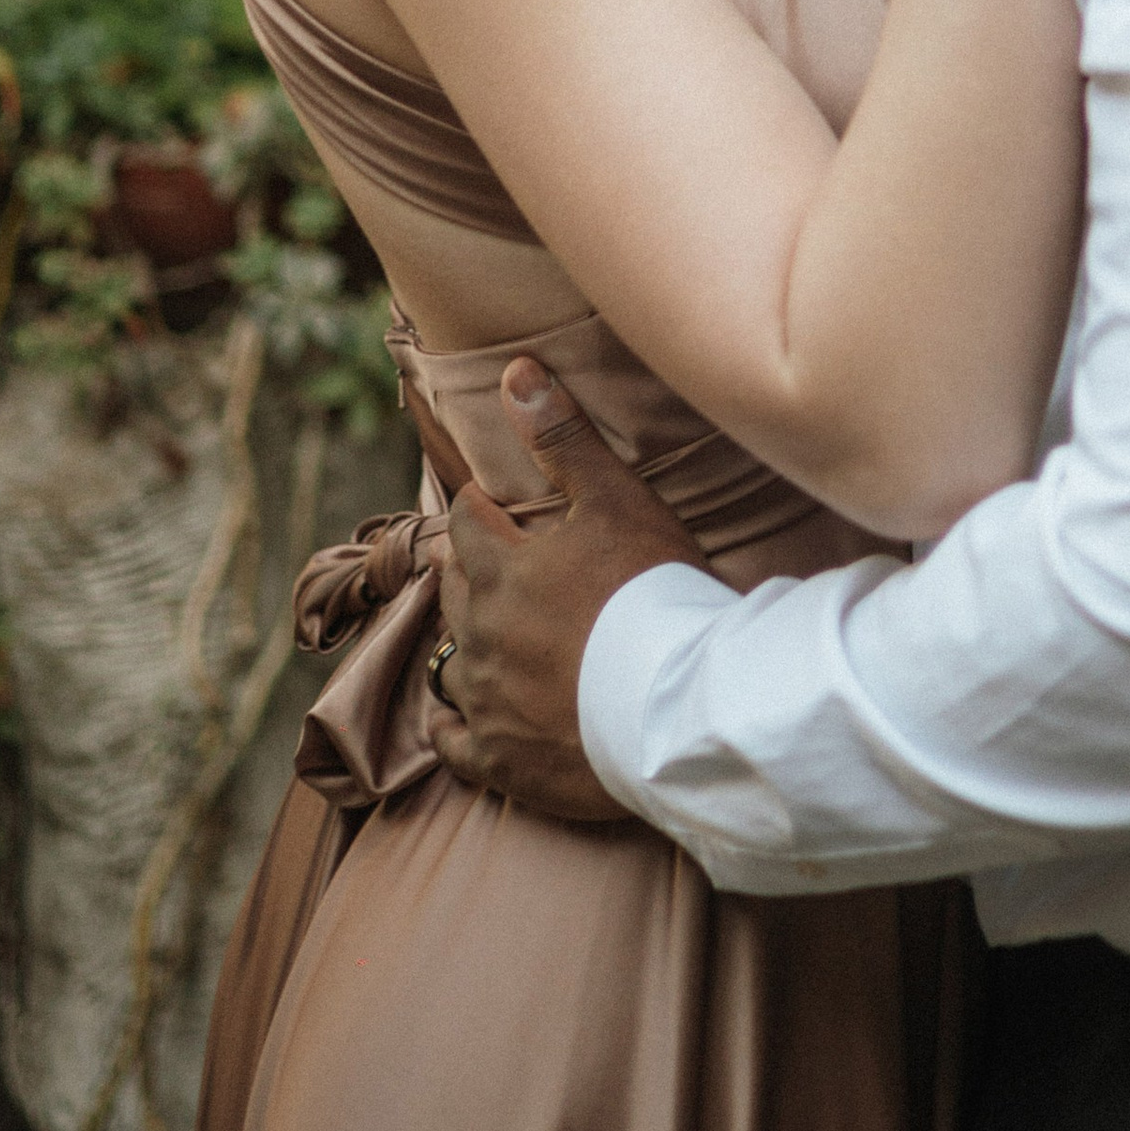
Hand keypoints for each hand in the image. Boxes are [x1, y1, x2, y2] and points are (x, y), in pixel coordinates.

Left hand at [432, 358, 713, 821]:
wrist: (679, 710)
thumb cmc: (655, 597)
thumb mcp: (617, 501)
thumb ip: (563, 437)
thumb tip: (515, 369)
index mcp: (503, 571)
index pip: (469, 525)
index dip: (479, 509)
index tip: (488, 504)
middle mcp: (483, 636)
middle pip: (457, 592)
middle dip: (466, 570)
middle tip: (477, 559)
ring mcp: (489, 704)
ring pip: (452, 664)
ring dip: (463, 644)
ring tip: (478, 634)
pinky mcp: (503, 762)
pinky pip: (455, 744)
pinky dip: (450, 728)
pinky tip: (451, 722)